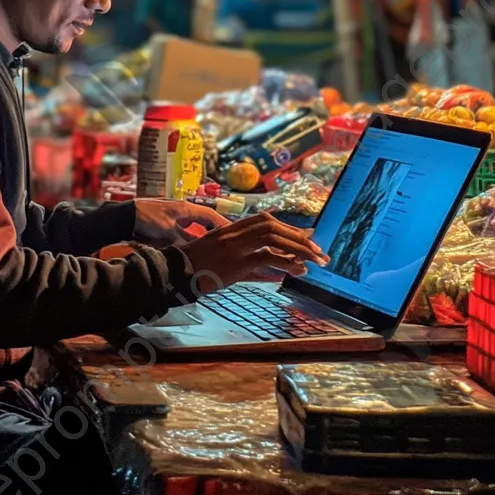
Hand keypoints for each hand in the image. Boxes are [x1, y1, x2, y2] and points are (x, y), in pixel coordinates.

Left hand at [133, 198, 229, 244]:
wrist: (126, 217)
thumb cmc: (148, 219)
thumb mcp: (168, 232)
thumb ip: (183, 242)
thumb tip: (197, 252)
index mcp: (186, 209)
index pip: (210, 215)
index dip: (223, 224)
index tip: (234, 233)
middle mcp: (182, 213)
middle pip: (204, 223)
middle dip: (214, 232)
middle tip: (225, 244)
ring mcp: (174, 220)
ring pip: (193, 230)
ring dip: (201, 238)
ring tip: (212, 250)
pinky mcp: (166, 227)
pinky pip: (183, 235)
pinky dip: (189, 242)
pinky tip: (192, 251)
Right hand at [178, 212, 328, 293]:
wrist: (175, 273)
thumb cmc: (197, 268)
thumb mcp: (222, 257)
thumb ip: (249, 260)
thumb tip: (276, 271)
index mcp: (231, 229)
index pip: (266, 221)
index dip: (289, 228)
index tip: (307, 236)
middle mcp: (234, 234)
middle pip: (273, 227)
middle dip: (298, 238)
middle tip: (319, 251)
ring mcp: (234, 248)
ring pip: (272, 239)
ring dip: (297, 248)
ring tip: (315, 261)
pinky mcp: (234, 264)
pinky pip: (264, 259)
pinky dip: (283, 263)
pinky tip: (297, 270)